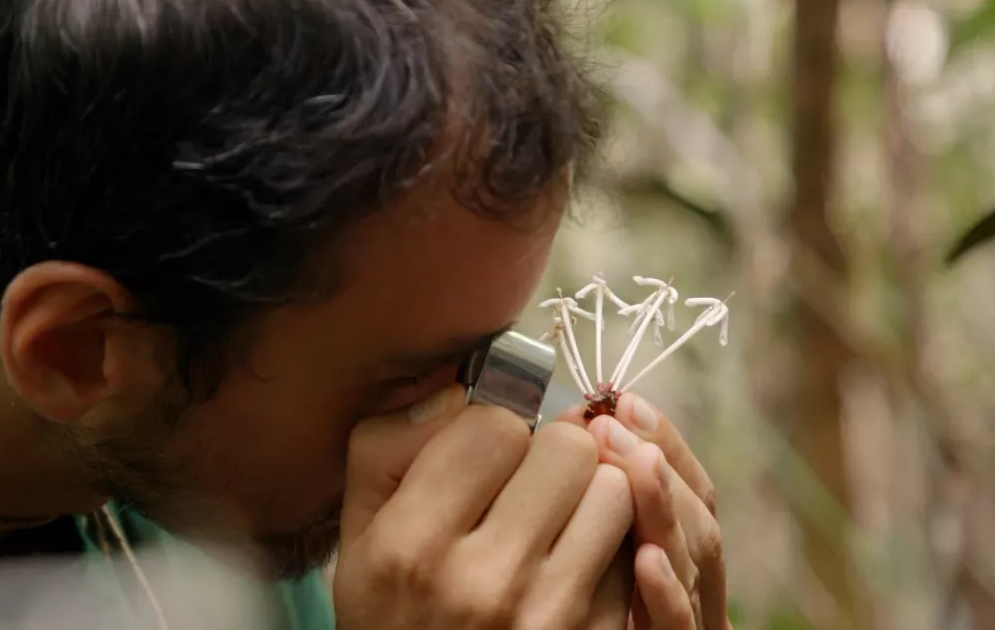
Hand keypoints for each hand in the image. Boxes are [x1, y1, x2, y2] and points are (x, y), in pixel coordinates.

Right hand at [334, 385, 637, 628]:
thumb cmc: (392, 612)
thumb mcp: (359, 535)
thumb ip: (386, 448)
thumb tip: (454, 387)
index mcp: (412, 544)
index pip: (494, 425)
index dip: (492, 428)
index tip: (481, 456)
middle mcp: (484, 580)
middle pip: (568, 448)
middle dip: (550, 452)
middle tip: (526, 482)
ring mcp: (549, 615)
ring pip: (615, 490)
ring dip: (591, 492)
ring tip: (556, 518)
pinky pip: (635, 550)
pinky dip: (611, 545)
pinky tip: (574, 562)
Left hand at [557, 393, 728, 629]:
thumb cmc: (536, 612)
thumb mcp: (591, 550)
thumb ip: (585, 498)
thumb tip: (584, 420)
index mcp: (669, 552)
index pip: (687, 487)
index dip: (662, 440)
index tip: (620, 401)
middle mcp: (684, 584)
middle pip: (700, 515)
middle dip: (660, 462)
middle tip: (612, 422)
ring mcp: (681, 622)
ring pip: (699, 562)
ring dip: (664, 509)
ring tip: (632, 462)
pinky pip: (677, 629)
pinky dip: (667, 595)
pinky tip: (643, 560)